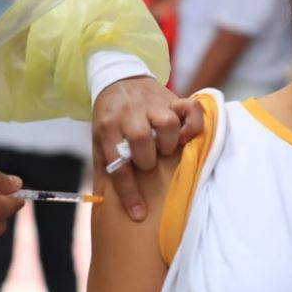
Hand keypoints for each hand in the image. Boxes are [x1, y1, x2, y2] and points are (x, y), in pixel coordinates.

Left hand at [92, 77, 202, 220]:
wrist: (117, 78)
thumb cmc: (110, 118)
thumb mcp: (98, 139)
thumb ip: (103, 166)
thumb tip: (104, 203)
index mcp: (107, 127)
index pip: (117, 162)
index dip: (129, 191)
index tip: (139, 213)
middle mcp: (129, 114)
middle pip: (141, 139)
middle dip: (147, 159)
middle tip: (149, 163)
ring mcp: (152, 104)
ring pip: (167, 123)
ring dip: (168, 143)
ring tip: (165, 149)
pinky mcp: (172, 97)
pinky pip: (190, 107)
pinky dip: (193, 123)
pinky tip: (186, 135)